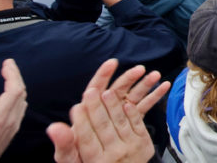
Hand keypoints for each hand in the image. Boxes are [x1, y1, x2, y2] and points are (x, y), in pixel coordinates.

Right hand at [0, 59, 26, 162]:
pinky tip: (7, 96)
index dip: (12, 74)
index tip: (6, 63)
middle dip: (15, 76)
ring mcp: (10, 130)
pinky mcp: (8, 135)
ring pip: (21, 102)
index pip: (14, 91)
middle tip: (7, 65)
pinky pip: (18, 110)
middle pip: (20, 93)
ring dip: (16, 86)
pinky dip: (15, 97)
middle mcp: (7, 124)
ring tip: (7, 76)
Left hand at [46, 59, 168, 162]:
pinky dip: (153, 97)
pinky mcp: (131, 121)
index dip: (103, 75)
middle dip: (129, 77)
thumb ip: (64, 142)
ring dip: (144, 84)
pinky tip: (163, 87)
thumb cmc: (80, 161)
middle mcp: (104, 111)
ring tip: (155, 75)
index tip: (112, 63)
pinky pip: (143, 106)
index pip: (95, 89)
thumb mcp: (69, 155)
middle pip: (117, 89)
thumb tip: (53, 128)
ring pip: (132, 95)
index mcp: (88, 114)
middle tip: (140, 69)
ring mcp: (118, 115)